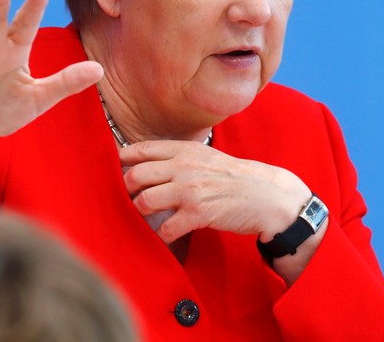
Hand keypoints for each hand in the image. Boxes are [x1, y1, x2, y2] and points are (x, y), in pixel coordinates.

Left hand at [120, 140, 310, 243]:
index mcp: (185, 150)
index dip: (124, 159)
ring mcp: (189, 190)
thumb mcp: (206, 156)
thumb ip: (179, 158)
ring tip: (148, 216)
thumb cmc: (234, 177)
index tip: (119, 168)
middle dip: (128, 189)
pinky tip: (168, 233)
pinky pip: (165, 228)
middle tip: (134, 197)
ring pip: (145, 201)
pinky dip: (162, 234)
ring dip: (141, 212)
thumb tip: (149, 163)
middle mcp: (184, 167)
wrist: (264, 194)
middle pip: (136, 175)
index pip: (142, 149)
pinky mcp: (197, 214)